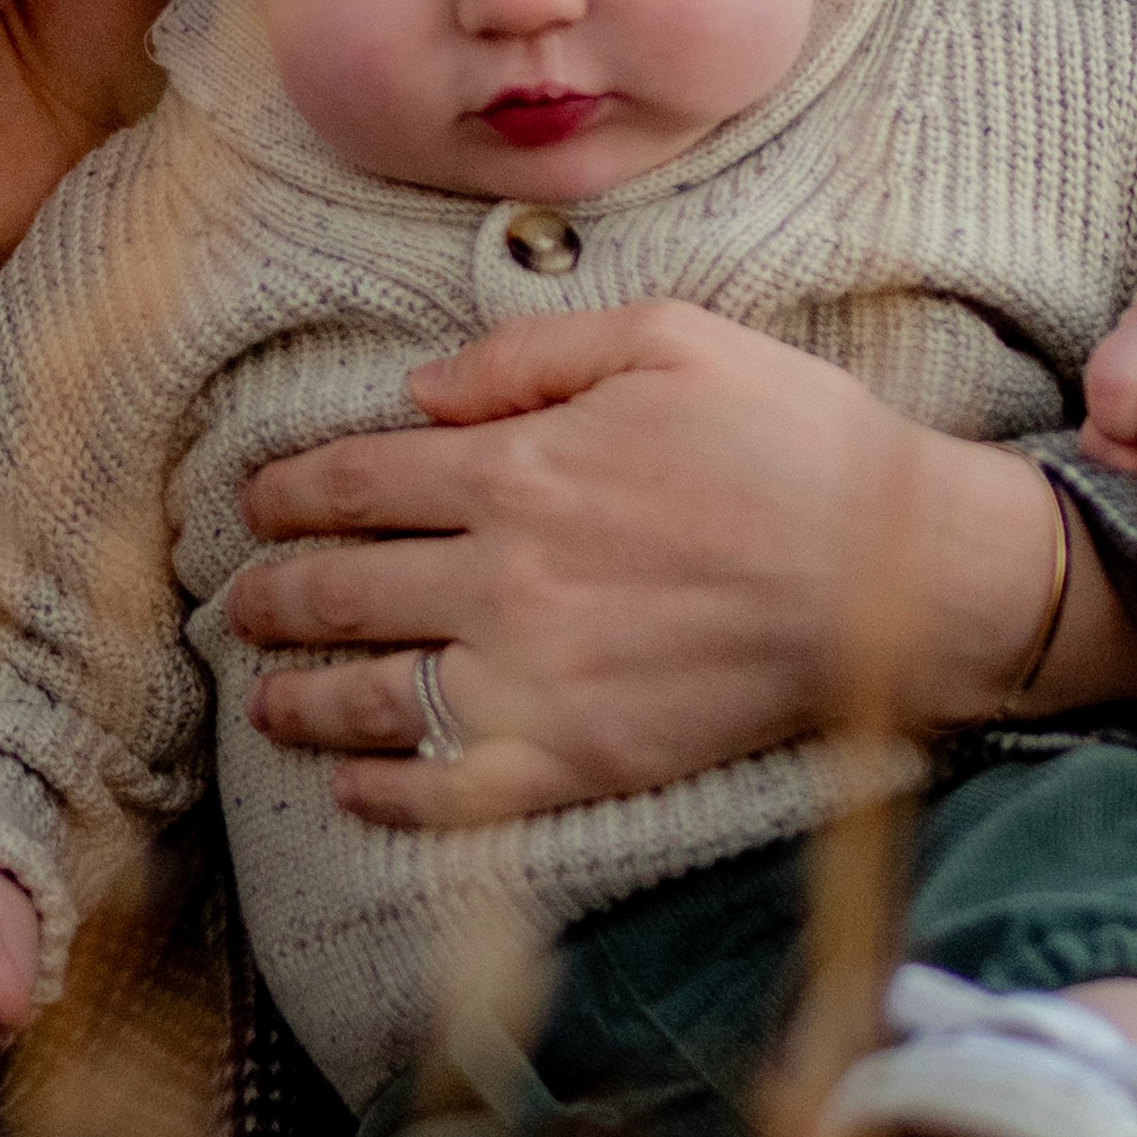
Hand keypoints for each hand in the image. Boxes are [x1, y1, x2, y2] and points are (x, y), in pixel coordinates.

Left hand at [224, 302, 1136, 822]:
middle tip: (236, 602)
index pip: (354, 482)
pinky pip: (452, 795)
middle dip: (271, 595)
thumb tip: (415, 393)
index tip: (253, 504)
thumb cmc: (793, 441)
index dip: (288, 493)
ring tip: (263, 699)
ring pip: (372, 697)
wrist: (900, 578)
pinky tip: (356, 791)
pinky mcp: (583, 764)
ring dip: (299, 698)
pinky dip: (390, 797)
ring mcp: (536, 682)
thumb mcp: (664, 338)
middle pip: (342, 590)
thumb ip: (524, 356)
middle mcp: (503, 579)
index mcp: (516, 470)